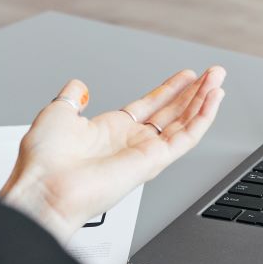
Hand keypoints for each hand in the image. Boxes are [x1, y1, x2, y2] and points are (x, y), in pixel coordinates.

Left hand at [0, 67, 225, 241]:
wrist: (44, 189)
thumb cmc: (44, 162)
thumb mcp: (56, 114)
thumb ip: (71, 97)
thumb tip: (77, 85)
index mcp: (111, 132)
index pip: (150, 106)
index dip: (170, 90)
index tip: (187, 76)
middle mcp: (131, 143)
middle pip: (173, 113)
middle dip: (195, 92)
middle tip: (214, 74)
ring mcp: (145, 152)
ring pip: (185, 123)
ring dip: (204, 100)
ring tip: (218, 80)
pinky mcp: (154, 161)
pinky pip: (186, 138)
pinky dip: (203, 118)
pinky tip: (214, 100)